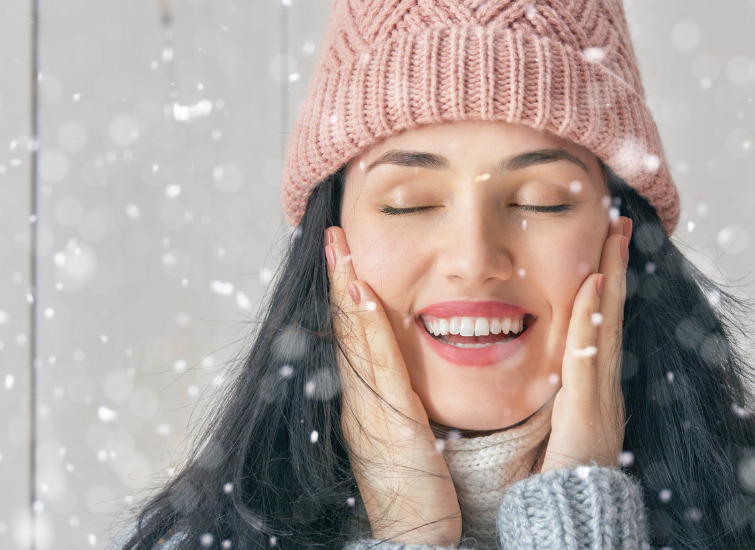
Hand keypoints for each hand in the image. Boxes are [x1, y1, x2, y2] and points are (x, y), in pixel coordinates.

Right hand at [325, 226, 462, 545]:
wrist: (416, 543)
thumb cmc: (421, 500)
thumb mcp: (413, 443)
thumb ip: (408, 409)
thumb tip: (411, 384)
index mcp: (369, 407)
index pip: (357, 341)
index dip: (349, 298)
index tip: (347, 257)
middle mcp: (360, 404)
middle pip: (346, 333)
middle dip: (340, 281)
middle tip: (333, 236)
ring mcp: (367, 413)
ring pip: (356, 341)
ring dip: (347, 291)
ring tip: (341, 248)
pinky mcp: (387, 424)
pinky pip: (377, 366)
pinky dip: (366, 328)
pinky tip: (365, 296)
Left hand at [537, 216, 631, 472]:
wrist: (569, 527)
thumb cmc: (551, 487)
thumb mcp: (547, 429)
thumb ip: (550, 396)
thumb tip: (537, 366)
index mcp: (590, 392)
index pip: (595, 326)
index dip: (603, 284)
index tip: (604, 244)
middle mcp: (602, 391)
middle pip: (610, 317)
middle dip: (616, 269)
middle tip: (619, 223)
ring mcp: (601, 401)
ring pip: (607, 327)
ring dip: (611, 279)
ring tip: (615, 237)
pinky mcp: (591, 415)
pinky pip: (590, 357)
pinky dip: (594, 320)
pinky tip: (593, 285)